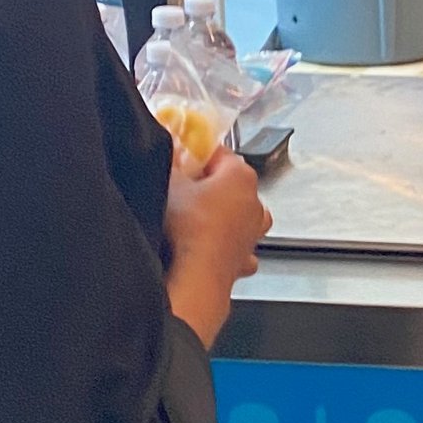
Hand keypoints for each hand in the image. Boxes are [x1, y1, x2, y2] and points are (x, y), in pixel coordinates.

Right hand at [165, 149, 268, 350]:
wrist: (196, 276)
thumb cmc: (188, 226)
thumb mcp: (168, 182)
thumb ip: (169, 159)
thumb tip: (168, 146)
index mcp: (240, 176)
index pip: (219, 153)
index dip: (195, 155)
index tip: (180, 159)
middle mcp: (254, 204)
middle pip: (231, 185)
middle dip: (209, 186)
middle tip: (182, 189)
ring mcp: (252, 234)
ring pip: (238, 217)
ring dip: (220, 216)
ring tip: (193, 218)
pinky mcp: (243, 260)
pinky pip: (236, 247)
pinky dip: (224, 246)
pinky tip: (204, 247)